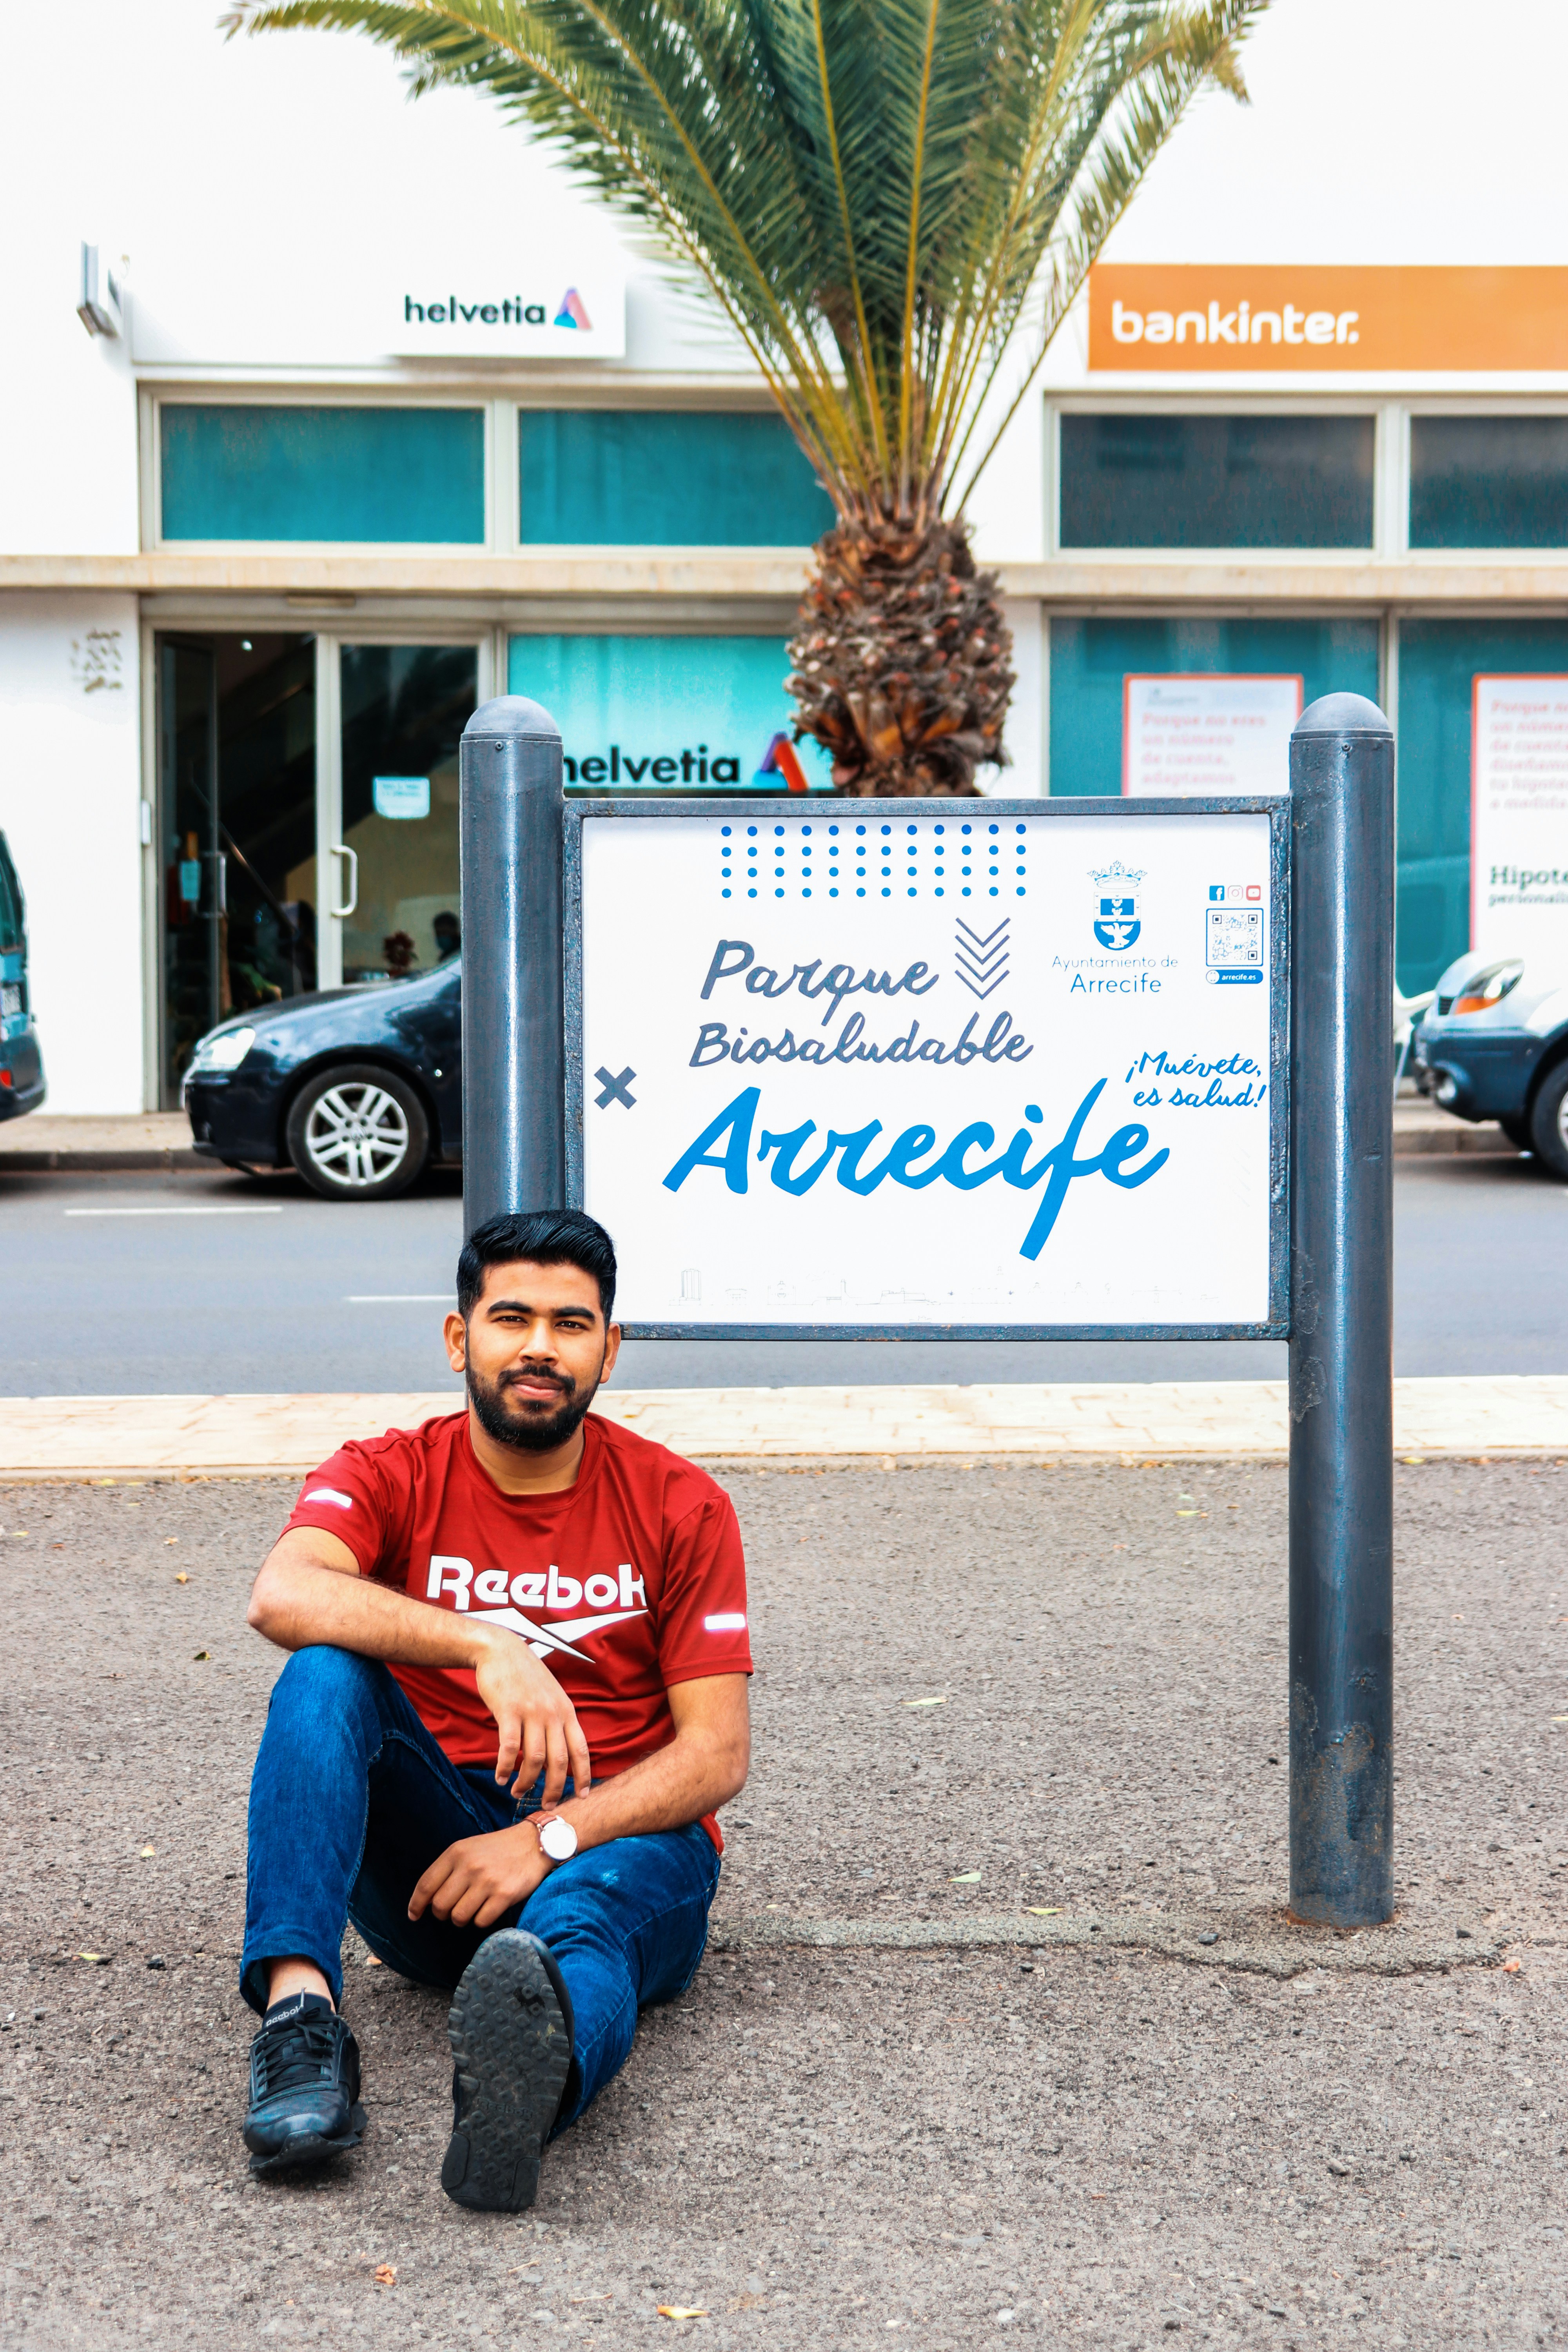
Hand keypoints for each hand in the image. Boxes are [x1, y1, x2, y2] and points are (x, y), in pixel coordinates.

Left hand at [408, 1824, 551, 1929]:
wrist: (534, 1843)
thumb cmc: (497, 1849)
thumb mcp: (468, 1849)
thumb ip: (447, 1869)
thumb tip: (425, 1900)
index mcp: (456, 1852)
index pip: (426, 1885)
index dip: (416, 1904)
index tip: (414, 1916)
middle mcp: (469, 1866)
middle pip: (439, 1906)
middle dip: (442, 1913)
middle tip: (451, 1910)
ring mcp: (487, 1881)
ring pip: (458, 1917)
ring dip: (462, 1918)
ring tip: (472, 1908)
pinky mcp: (504, 1895)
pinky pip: (481, 1921)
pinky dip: (482, 1919)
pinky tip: (488, 1908)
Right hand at [471, 1631, 591, 1803]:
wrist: (501, 1649)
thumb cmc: (526, 1676)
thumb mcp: (552, 1695)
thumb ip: (559, 1720)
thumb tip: (563, 1752)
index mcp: (567, 1711)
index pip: (581, 1749)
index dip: (583, 1775)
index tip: (582, 1796)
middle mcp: (553, 1713)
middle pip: (559, 1761)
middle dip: (553, 1788)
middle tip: (546, 1806)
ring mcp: (531, 1712)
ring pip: (534, 1759)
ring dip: (526, 1781)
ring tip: (517, 1792)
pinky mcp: (508, 1711)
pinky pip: (509, 1748)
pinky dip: (505, 1767)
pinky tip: (500, 1778)